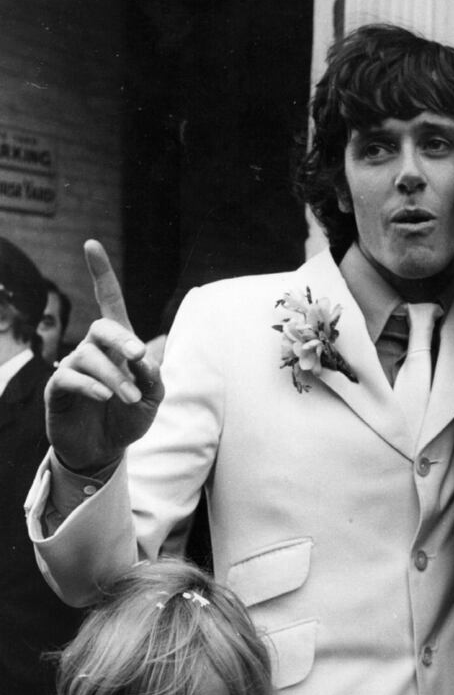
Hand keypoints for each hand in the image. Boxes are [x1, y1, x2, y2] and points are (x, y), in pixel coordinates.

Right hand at [45, 240, 163, 473]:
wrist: (105, 451)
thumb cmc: (129, 418)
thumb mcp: (153, 398)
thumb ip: (153, 377)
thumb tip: (144, 360)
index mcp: (119, 346)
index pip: (109, 302)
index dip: (101, 274)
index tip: (91, 244)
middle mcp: (94, 350)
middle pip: (102, 326)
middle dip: (121, 339)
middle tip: (139, 358)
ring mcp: (74, 367)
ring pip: (89, 356)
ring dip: (115, 377)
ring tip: (131, 398)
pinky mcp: (58, 389)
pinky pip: (69, 377)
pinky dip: (90, 385)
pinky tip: (104, 396)